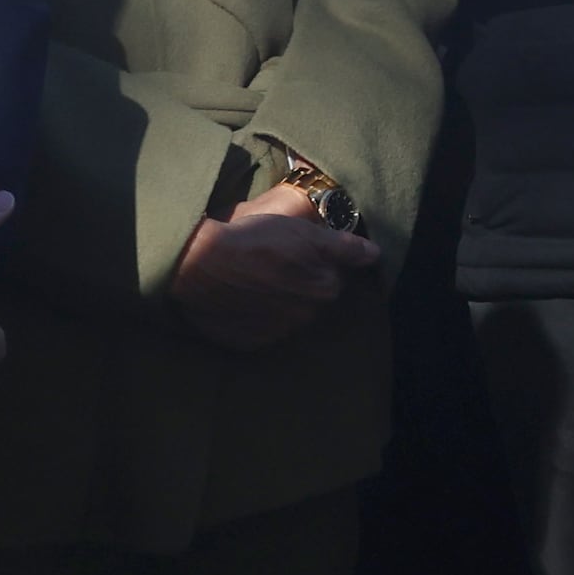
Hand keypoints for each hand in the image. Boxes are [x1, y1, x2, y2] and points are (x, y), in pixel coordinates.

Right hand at [167, 182, 377, 350]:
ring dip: (279, 300)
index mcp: (325, 289)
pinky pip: (260, 328)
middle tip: (275, 263)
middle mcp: (306, 317)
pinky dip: (255, 316)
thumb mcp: (304, 232)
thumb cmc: (254, 239)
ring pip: (287, 314)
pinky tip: (241, 297)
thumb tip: (374, 255)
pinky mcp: (248, 342)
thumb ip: (344, 247)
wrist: (199, 264)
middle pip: (312, 298)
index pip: (333, 277)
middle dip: (301, 284)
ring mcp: (276, 332)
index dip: (318, 261)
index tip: (297, 251)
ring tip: (255, 279)